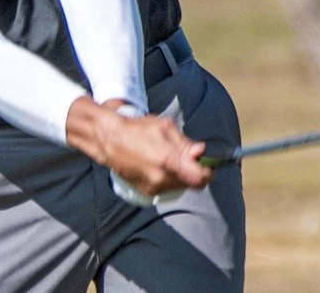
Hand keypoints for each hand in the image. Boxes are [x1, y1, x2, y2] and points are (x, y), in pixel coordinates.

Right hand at [66, 97, 212, 195]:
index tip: (208, 164)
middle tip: (189, 158)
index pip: (200, 178)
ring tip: (172, 159)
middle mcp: (161, 178)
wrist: (110, 141)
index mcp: (167, 160)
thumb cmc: (138, 130)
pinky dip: (170, 179)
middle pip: (192, 184)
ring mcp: (152, 187)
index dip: (208, 171)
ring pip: (181, 186)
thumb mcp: (165, 128)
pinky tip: (161, 165)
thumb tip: (202, 152)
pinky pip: (168, 188)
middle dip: (195, 172)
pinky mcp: (146, 192)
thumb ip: (185, 142)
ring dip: (183, 175)